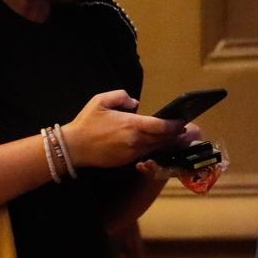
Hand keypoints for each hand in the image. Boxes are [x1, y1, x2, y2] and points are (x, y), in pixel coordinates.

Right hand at [58, 90, 188, 170]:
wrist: (74, 148)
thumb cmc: (87, 122)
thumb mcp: (100, 100)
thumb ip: (121, 97)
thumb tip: (135, 103)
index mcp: (131, 124)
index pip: (161, 126)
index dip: (175, 124)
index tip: (182, 120)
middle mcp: (136, 140)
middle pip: (162, 138)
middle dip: (174, 134)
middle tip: (183, 128)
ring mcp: (132, 153)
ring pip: (156, 147)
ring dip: (165, 142)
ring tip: (173, 135)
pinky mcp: (127, 161)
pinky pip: (145, 153)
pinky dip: (153, 148)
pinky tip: (156, 143)